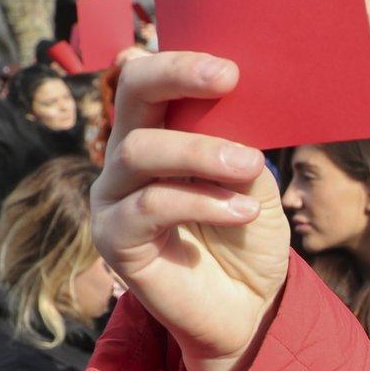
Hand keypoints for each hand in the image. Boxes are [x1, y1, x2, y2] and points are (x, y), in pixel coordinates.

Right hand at [92, 52, 289, 370]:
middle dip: (176, 75)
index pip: (151, 80)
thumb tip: (241, 106)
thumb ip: (242, 144)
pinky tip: (242, 211)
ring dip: (201, 152)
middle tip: (228, 78)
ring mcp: (114, 198)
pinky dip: (201, 203)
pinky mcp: (114, 240)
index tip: (231, 67)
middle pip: (129, 94)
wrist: (250, 308)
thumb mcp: (255, 182)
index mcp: (158, 133)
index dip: (180, 62)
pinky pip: (150, 206)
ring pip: (141, 151)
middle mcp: (126, 158)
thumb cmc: (249, 239)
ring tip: (249, 165)